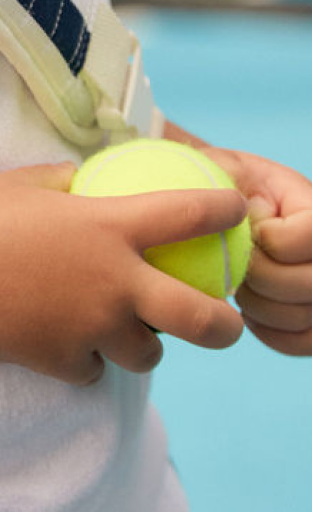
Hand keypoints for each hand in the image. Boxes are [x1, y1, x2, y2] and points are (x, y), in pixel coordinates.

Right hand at [0, 163, 246, 384]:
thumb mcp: (24, 184)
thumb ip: (69, 182)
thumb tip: (89, 174)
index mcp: (113, 227)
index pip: (196, 215)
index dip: (226, 211)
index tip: (234, 212)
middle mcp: (114, 282)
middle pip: (203, 318)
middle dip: (226, 326)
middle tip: (225, 324)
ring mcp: (89, 326)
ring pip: (149, 354)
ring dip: (144, 346)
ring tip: (127, 337)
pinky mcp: (59, 360)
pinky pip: (91, 371)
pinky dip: (83, 361)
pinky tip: (64, 346)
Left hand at [199, 145, 311, 355]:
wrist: (210, 211)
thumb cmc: (211, 185)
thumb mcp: (220, 170)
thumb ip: (231, 188)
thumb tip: (242, 216)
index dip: (274, 240)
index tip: (247, 230)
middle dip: (264, 280)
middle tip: (236, 268)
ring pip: (305, 316)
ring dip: (261, 308)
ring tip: (239, 286)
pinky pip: (304, 341)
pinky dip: (271, 333)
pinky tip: (247, 313)